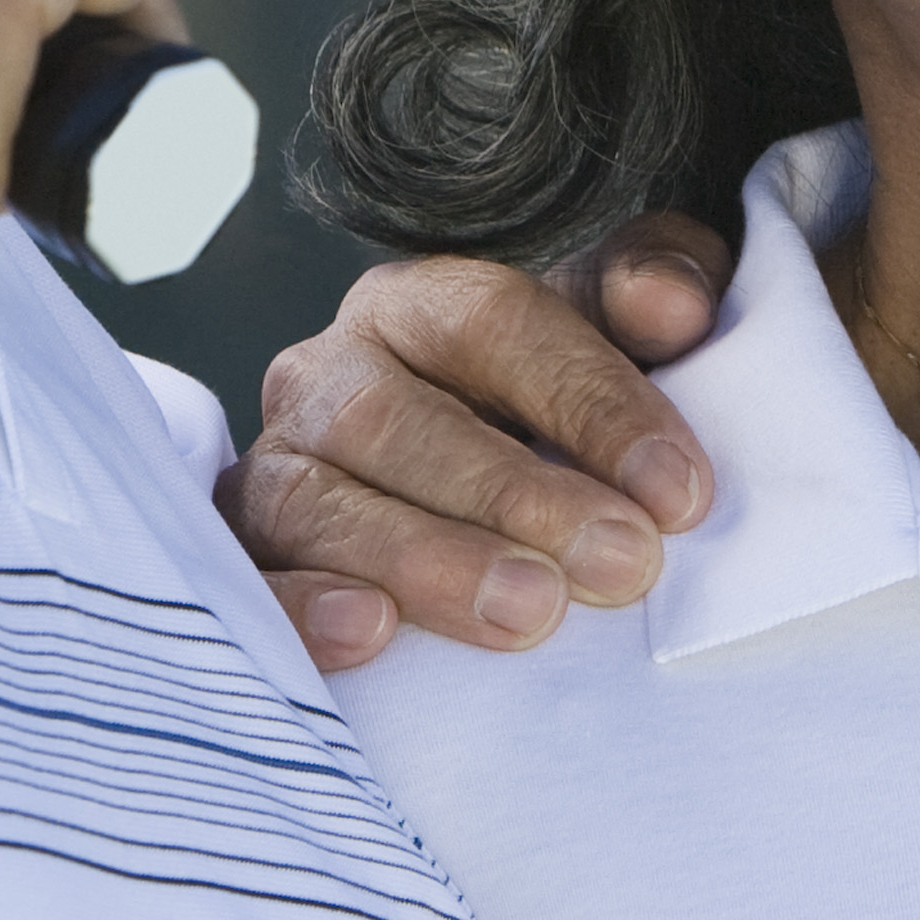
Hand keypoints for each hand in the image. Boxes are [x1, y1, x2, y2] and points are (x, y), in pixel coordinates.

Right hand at [225, 232, 730, 672]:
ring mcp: (274, 472)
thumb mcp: (629, 335)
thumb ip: (660, 285)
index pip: (492, 324)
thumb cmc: (566, 416)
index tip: (679, 491)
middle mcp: (327, 376)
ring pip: (315, 501)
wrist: (494, 494)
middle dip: (514, 495)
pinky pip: (249, 583)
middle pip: (392, 417)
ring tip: (528, 612)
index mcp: (417, 304)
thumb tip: (670, 303)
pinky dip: (300, 609)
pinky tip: (372, 635)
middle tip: (620, 564)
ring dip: (425, 560)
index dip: (589, 402)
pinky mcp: (241, 566)